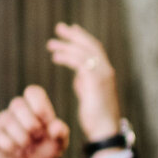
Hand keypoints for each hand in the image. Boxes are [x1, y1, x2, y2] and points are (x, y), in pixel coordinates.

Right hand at [0, 86, 70, 157]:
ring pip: (9, 122)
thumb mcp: (59, 142)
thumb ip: (61, 133)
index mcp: (34, 105)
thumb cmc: (46, 148)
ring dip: (23, 140)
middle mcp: (16, 110)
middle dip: (32, 125)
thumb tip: (55, 127)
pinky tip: (15, 151)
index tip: (47, 122)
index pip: (33, 92)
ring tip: (27, 146)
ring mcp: (2, 121)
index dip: (41, 106)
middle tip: (37, 137)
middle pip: (17, 104)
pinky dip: (12, 148)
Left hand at [48, 24, 124, 143]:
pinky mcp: (95, 80)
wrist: (104, 130)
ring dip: (66, 46)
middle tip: (60, 28)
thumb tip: (78, 76)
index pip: (95, 49)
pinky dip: (67, 58)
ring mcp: (102, 74)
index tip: (71, 30)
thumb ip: (85, 83)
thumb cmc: (96, 117)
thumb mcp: (90, 95)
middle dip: (74, 35)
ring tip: (51, 44)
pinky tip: (56, 57)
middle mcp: (106, 70)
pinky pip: (79, 62)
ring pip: (83, 52)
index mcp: (106, 72)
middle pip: (90, 45)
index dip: (83, 38)